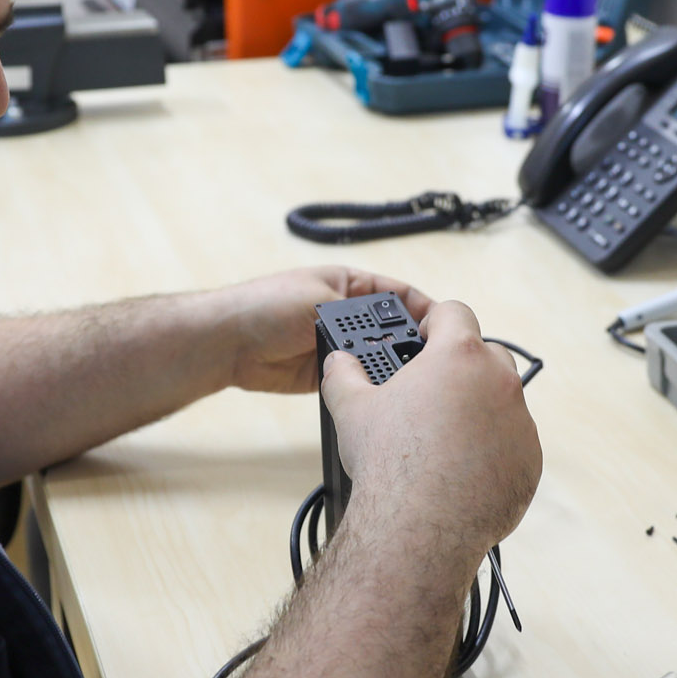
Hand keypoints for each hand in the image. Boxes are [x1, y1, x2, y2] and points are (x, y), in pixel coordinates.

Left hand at [204, 267, 433, 394]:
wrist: (227, 343)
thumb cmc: (266, 305)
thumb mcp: (321, 299)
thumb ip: (361, 318)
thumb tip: (393, 337)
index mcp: (352, 285)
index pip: (402, 295)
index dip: (427, 309)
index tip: (449, 327)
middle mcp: (351, 315)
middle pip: (397, 330)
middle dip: (414, 343)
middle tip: (436, 360)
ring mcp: (341, 346)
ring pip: (381, 358)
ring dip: (393, 367)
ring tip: (415, 380)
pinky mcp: (331, 374)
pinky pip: (360, 381)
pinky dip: (372, 387)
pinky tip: (387, 393)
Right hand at [318, 299, 540, 566]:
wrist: (420, 528)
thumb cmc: (389, 464)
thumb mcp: (352, 409)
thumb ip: (344, 373)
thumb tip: (337, 362)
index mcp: (459, 357)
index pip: (454, 312)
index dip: (436, 321)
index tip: (424, 338)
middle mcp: (499, 383)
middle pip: (486, 354)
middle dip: (461, 366)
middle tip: (432, 390)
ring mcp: (521, 423)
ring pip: (503, 401)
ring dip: (479, 409)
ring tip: (443, 437)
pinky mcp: (530, 461)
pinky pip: (514, 443)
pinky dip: (493, 449)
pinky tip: (461, 469)